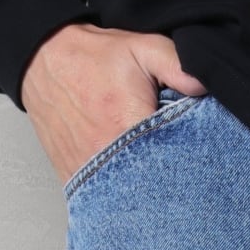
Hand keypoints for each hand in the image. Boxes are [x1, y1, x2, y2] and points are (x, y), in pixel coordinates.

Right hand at [20, 23, 206, 183]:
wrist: (43, 62)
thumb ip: (177, 64)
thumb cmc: (92, 58)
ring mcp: (88, 175)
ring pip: (130, 200)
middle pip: (153, 188)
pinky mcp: (76, 183)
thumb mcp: (140, 48)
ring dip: (147, 194)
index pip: (172, 162)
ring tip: (157, 179)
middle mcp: (105, 157)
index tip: (199, 162)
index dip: (190, 164)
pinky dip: (123, 198)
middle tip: (181, 173)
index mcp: (126, 126)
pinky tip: (134, 184)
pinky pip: (106, 201)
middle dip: (171, 184)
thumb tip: (206, 86)